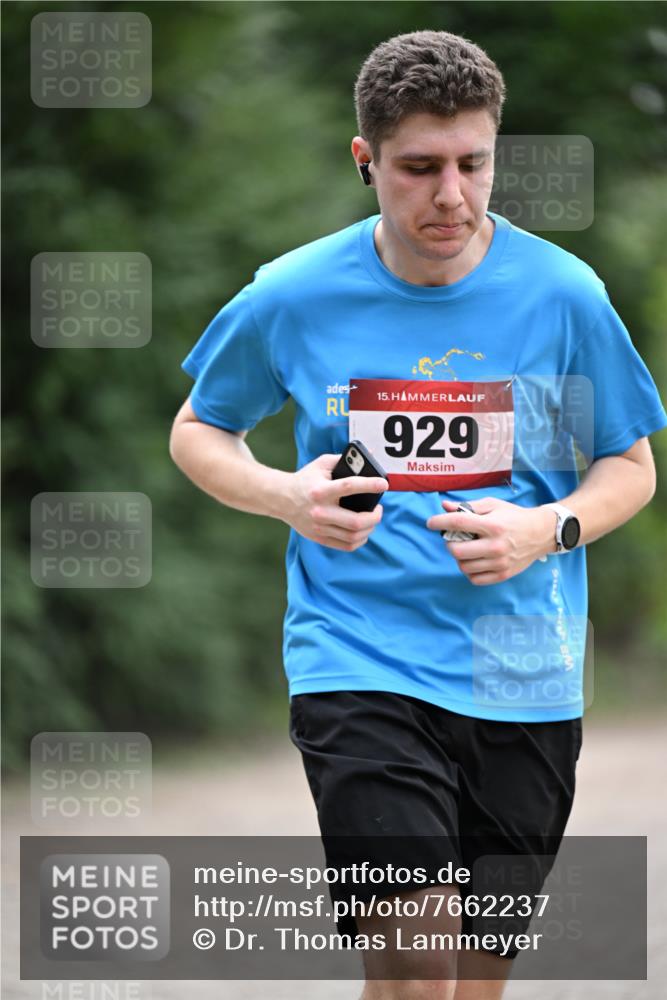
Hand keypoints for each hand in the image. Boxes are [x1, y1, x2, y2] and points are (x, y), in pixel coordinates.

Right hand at [284, 453, 387, 551]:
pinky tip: (363, 531)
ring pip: (353, 536)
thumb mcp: (321, 464)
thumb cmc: (306, 479)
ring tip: (372, 519)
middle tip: (379, 509)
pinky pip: (346, 546)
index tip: (383, 484)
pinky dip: (360, 540)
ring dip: (370, 528)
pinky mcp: (319, 538)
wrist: (281, 498)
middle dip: (374, 516)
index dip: (369, 485)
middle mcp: (319, 511)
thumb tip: (370, 457)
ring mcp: (319, 527)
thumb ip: (344, 459)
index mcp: (320, 490)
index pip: (348, 487)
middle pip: (355, 521)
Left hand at [426, 497, 555, 585]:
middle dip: (449, 543)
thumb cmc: (514, 516)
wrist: (541, 533)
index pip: (458, 523)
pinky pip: (475, 579)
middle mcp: (496, 545)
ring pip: (463, 566)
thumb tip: (444, 507)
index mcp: (492, 525)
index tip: (430, 523)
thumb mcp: (493, 505)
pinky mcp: (503, 574)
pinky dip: (469, 571)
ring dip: (459, 557)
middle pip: (457, 551)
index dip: (439, 522)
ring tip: (466, 549)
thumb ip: (468, 507)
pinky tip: (473, 561)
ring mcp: (499, 562)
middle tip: (454, 539)